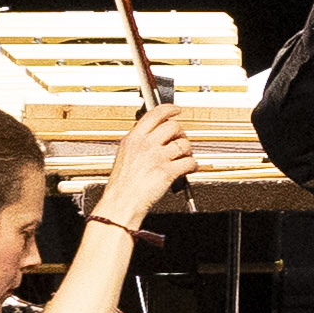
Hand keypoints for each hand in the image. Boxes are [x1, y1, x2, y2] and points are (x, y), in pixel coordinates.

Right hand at [89, 100, 203, 232]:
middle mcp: (146, 144)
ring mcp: (157, 157)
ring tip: (184, 157)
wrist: (120, 203)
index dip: (170, 109)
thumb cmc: (121, 185)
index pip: (155, 114)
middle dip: (180, 134)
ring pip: (184, 144)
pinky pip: (189, 162)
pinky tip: (188, 168)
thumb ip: (138, 142)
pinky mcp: (167, 171)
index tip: (176, 110)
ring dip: (188, 151)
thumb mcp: (124, 154)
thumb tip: (153, 135)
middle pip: (173, 126)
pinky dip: (192, 165)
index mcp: (134, 138)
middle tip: (180, 141)